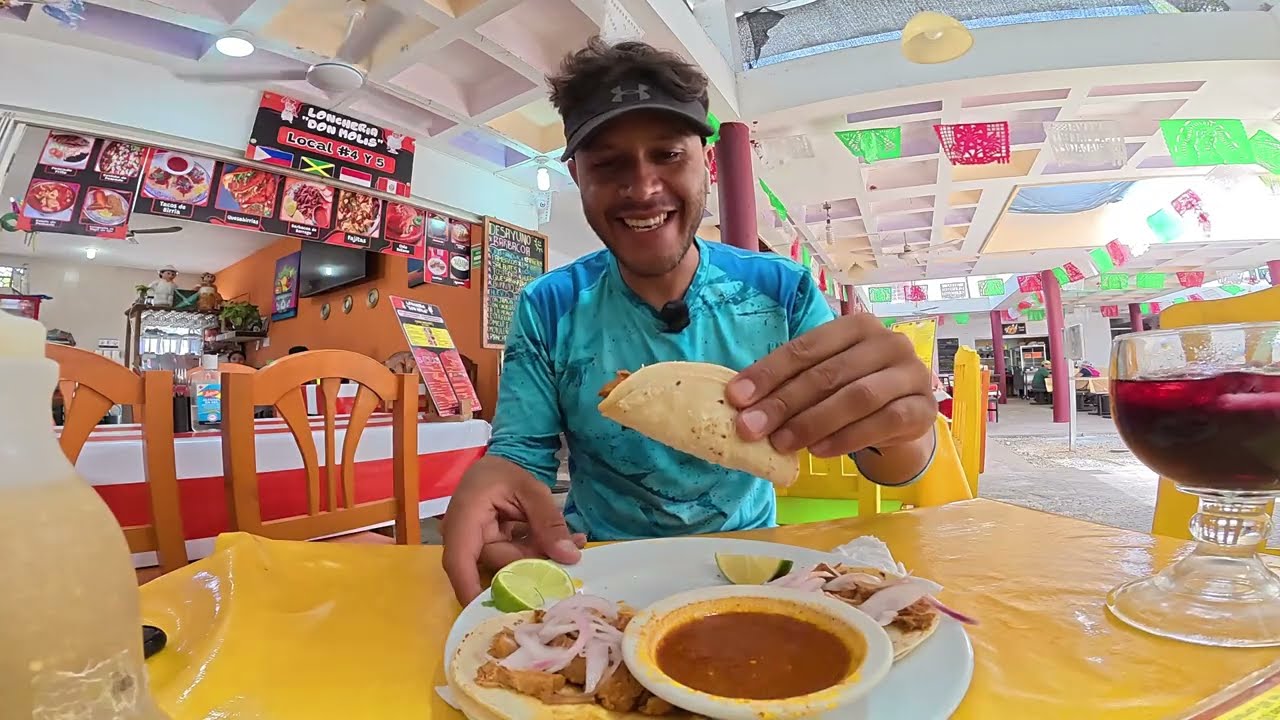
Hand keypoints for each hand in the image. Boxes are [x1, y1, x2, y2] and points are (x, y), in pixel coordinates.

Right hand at [442, 465, 585, 605]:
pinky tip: (564, 543)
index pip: (460, 563)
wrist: (492, 467)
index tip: (498, 616)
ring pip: (510, 567)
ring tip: (574, 544)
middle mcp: (463, 540)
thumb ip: (548, 521)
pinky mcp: (490, 553)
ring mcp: (476, 549)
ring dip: (541, 558)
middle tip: (571, 556)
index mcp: (464, 520)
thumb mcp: (530, 489)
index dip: (474, 592)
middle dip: (534, 566)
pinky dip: (538, 553)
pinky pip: (514, 562)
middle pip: (497, 569)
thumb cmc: (502, 473)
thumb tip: (568, 556)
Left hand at [726, 313, 935, 457]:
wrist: (904, 415)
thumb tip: (741, 402)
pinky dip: (845, 439)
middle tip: (751, 428)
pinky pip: (881, 423)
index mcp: (856, 326)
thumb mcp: (824, 377)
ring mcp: (910, 374)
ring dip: (812, 422)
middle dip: (784, 403)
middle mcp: (888, 342)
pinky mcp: (922, 408)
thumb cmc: (854, 388)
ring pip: (856, 398)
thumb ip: (791, 382)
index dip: (768, 373)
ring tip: (781, 443)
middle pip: (828, 374)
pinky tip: (818, 451)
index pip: (806, 347)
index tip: (736, 397)